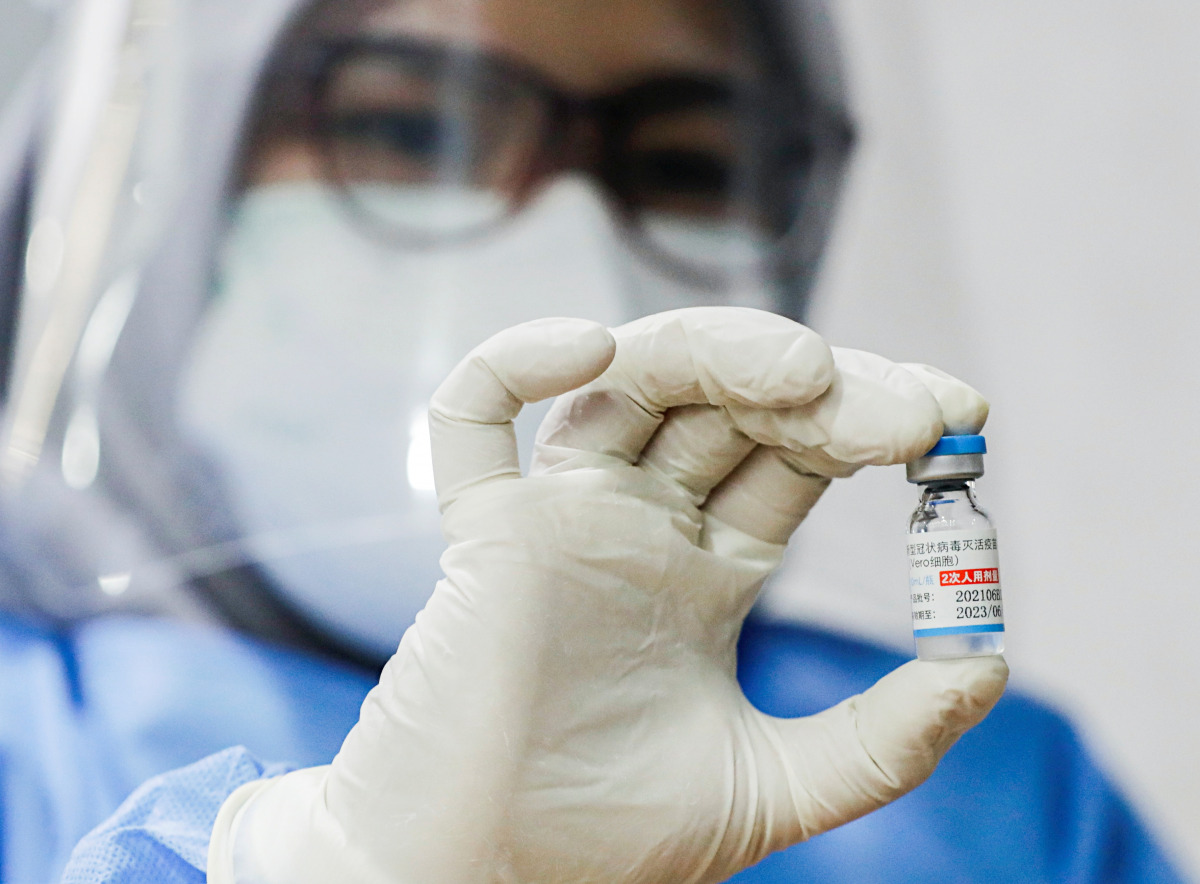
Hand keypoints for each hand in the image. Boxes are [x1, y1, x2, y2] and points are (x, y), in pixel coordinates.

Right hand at [209, 308, 1006, 883]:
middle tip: (907, 410)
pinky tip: (591, 346)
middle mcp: (640, 525)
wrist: (491, 881)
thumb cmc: (613, 840)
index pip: (798, 455)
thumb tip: (987, 666)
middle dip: (823, 387)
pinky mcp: (485, 532)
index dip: (872, 420)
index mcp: (708, 569)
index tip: (956, 416)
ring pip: (630, 384)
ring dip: (715, 350)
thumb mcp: (777, 786)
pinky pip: (474, 419)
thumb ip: (883, 737)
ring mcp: (563, 517)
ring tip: (805, 372)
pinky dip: (517, 362)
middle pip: (730, 402)